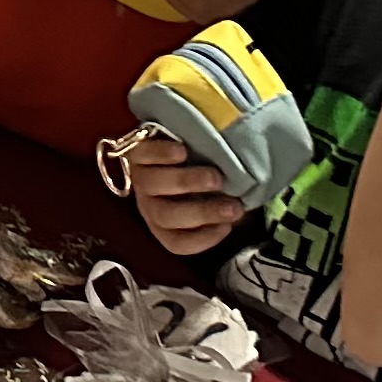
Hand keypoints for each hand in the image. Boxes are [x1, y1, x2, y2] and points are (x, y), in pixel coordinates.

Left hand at [119, 131, 247, 257]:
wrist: (174, 139)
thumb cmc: (200, 173)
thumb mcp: (213, 195)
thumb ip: (224, 206)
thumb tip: (247, 212)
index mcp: (165, 223)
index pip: (177, 242)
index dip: (202, 240)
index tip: (229, 226)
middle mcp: (150, 204)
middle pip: (167, 216)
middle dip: (202, 214)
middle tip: (233, 206)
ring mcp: (141, 177)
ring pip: (155, 186)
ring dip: (187, 183)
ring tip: (215, 178)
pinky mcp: (134, 151)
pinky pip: (143, 155)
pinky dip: (162, 154)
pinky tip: (183, 151)